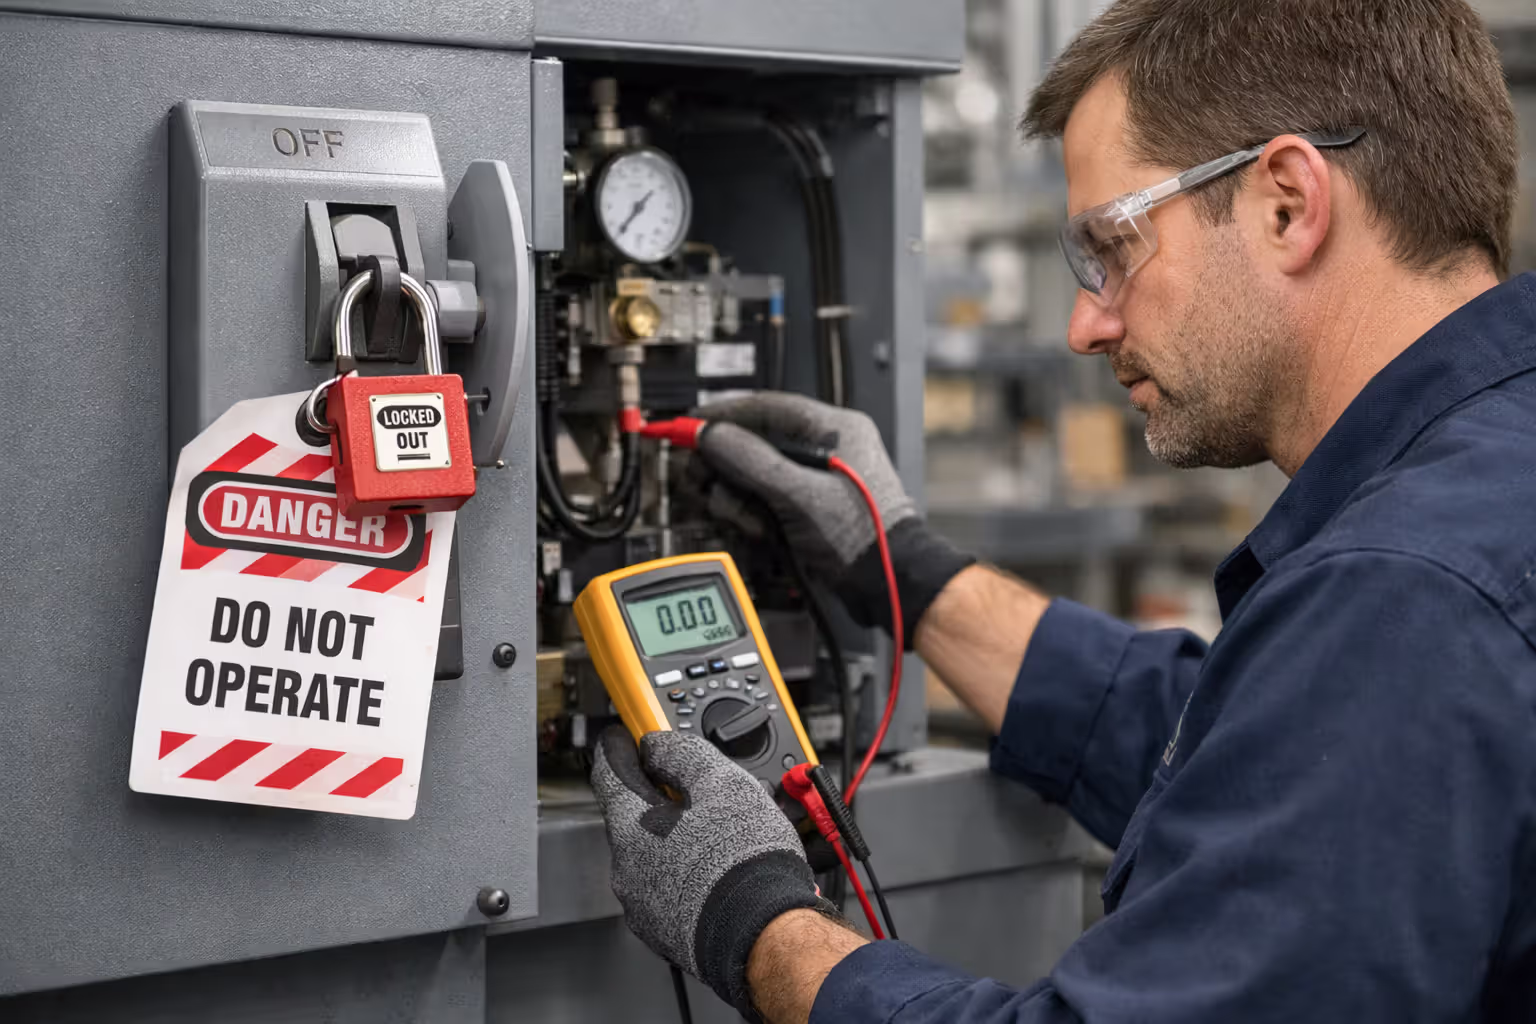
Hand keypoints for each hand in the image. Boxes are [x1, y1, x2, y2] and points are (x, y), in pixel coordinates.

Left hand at [592, 727, 821, 1017]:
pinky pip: (668, 889)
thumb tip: (658, 745)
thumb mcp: (722, 782)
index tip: (624, 737)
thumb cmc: (745, 865)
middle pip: (632, 816)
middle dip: (660, 798)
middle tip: (697, 789)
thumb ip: (683, 754)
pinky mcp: (665, 932)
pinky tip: (719, 871)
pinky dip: (686, 873)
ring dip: (676, 839)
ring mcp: (643, 905)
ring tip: (722, 836)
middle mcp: (626, 870)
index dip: (617, 748)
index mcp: (631, 828)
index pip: (607, 773)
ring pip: (652, 855)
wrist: (765, 937)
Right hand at [691, 392, 974, 645]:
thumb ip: (752, 460)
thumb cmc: (863, 537)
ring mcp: (810, 480)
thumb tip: (712, 435)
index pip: (765, 407)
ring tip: (746, 518)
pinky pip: (759, 500)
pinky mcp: (802, 508)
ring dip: (736, 498)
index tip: (688, 425)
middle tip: (700, 480)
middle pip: (750, 442)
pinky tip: (757, 530)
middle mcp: (820, 449)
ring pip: (749, 475)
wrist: (884, 586)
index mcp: (832, 430)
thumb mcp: (799, 494)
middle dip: (724, 466)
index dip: (722, 415)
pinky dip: (749, 515)